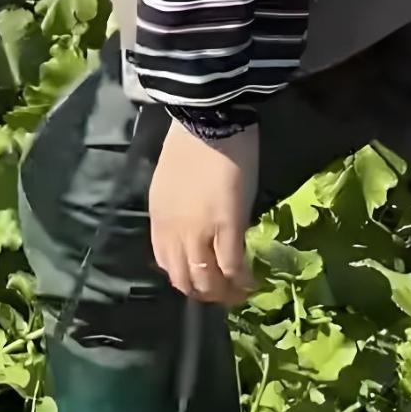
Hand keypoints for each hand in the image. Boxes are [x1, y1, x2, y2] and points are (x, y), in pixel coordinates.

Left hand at [148, 117, 258, 308]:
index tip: (201, 280)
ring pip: (208, 281)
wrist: (207, 118)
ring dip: (223, 294)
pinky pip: (232, 267)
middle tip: (223, 294)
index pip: (166, 264)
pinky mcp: (227, 227)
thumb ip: (177, 212)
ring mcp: (199, 232)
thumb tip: (196, 228)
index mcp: (159, 221)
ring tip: (238, 293)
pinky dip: (242, 282)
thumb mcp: (170, 184)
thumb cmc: (191, 142)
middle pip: (185, 279)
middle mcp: (174, 232)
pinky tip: (252, 284)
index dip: (185, 278)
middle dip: (204, 293)